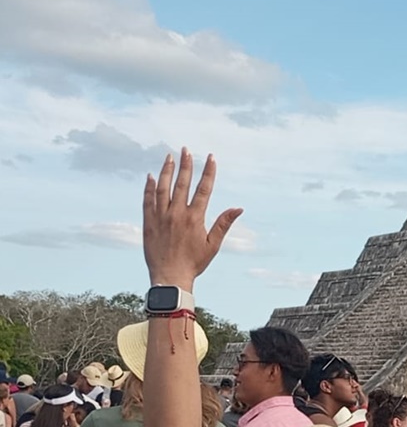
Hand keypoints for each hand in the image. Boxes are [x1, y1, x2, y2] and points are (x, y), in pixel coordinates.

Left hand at [142, 149, 241, 288]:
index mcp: (195, 218)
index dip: (208, 172)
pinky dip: (149, 187)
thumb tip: (238, 208)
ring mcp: (161, 217)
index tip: (210, 158)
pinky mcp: (149, 222)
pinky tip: (152, 176)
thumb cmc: (194, 263)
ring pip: (163, 188)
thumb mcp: (213, 245)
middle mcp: (177, 214)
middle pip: (182, 183)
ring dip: (167, 171)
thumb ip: (224, 223)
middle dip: (186, 164)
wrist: (170, 277)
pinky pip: (148, 200)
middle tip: (186, 149)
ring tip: (170, 157)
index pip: (203, 189)